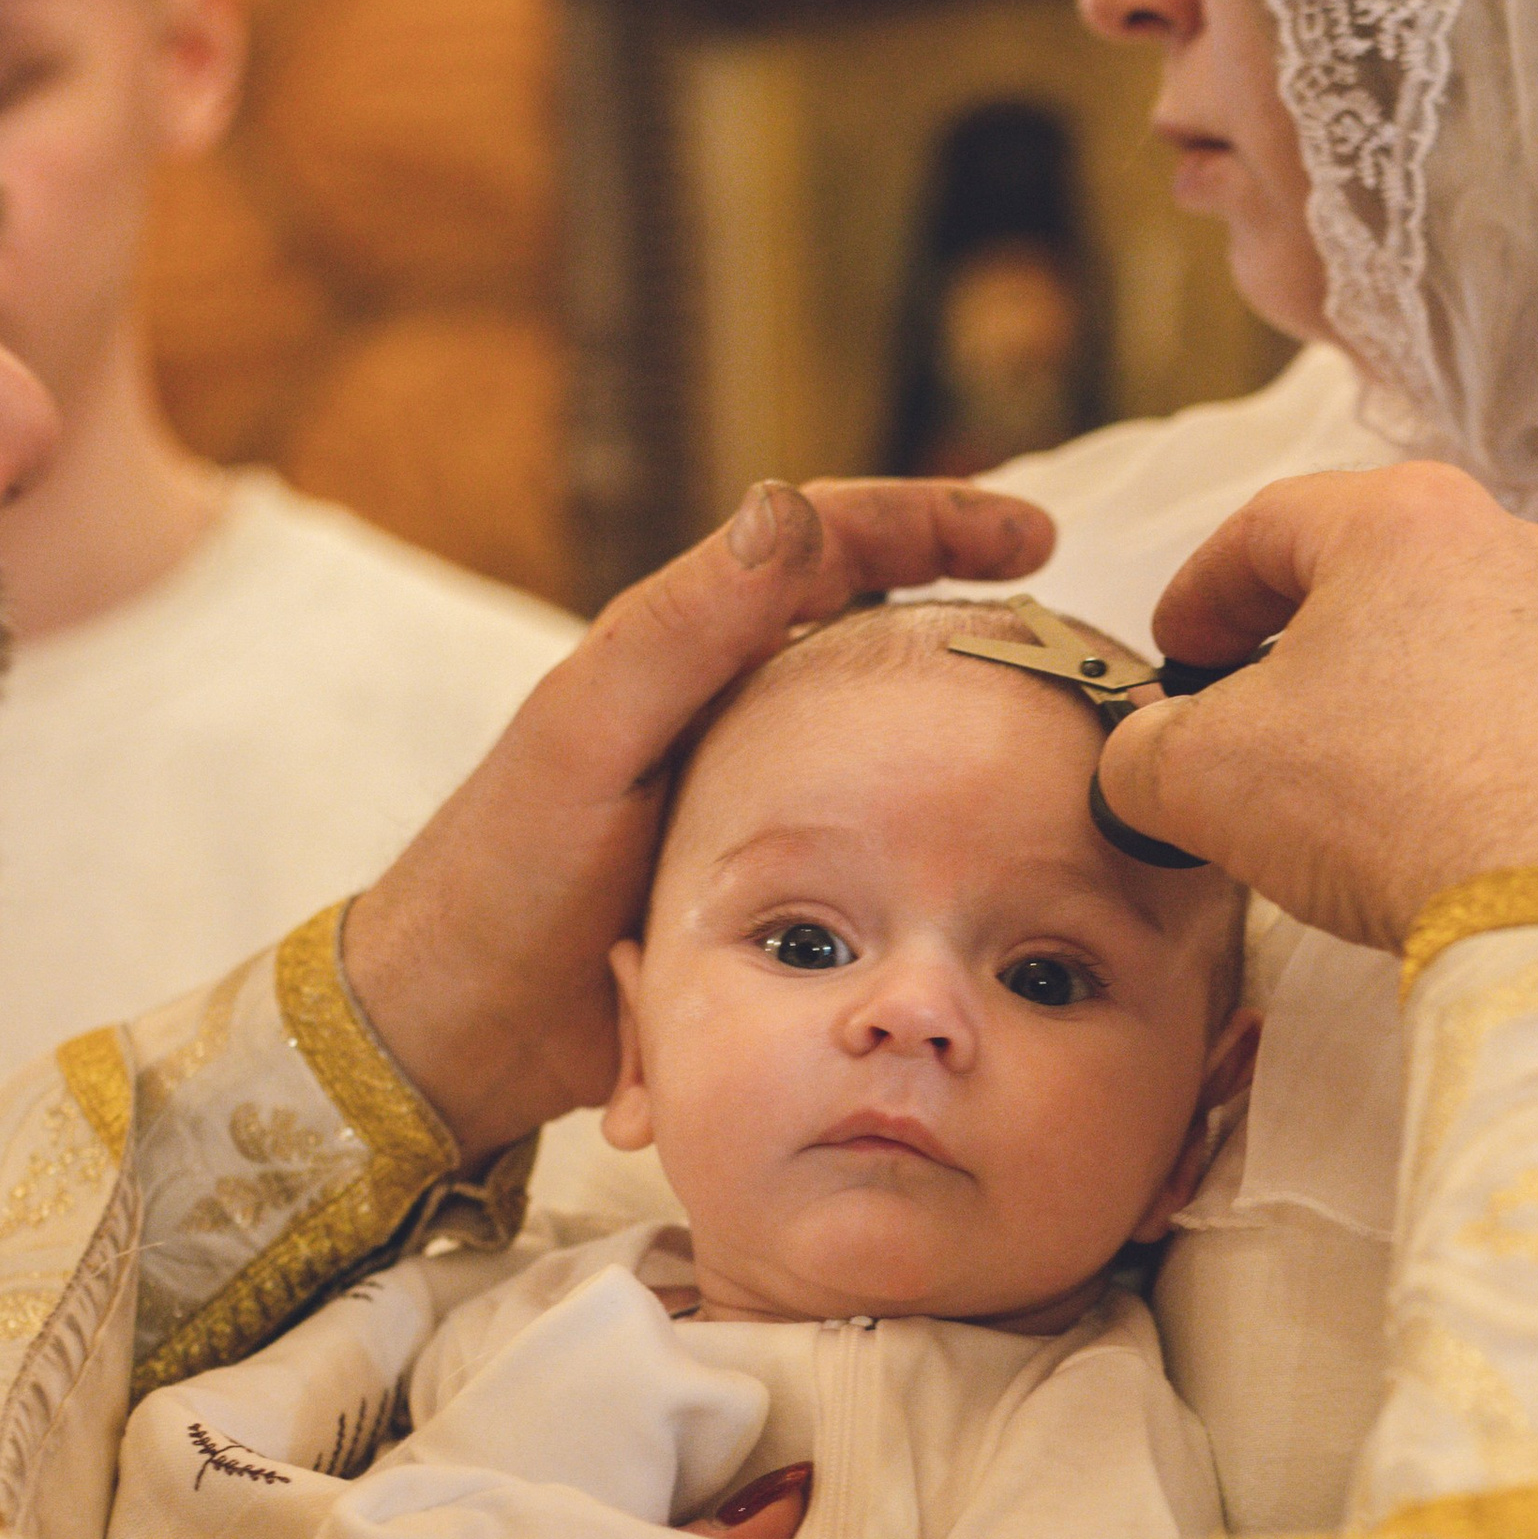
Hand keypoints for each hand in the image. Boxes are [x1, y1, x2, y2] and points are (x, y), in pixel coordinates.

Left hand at [344, 478, 1052, 1156]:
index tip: (1037, 540)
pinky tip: (1000, 872)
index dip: (938, 524)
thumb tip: (787, 506)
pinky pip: (874, 850)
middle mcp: (732, 706)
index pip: (834, 544)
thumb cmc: (505, 874)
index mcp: (691, 648)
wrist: (452, 1032)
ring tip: (1070, 755)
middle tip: (1085, 649)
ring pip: (890, 740)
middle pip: (882, 631)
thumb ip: (681, 628)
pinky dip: (939, 844)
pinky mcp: (770, 886)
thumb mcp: (590, 737)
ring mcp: (756, 796)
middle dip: (986, 625)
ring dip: (978, 737)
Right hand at [1097, 464, 1537, 950]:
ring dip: (1388, 695)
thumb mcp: (1205, 775)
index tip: (1174, 652)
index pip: (1268, 527)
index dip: (1200, 592)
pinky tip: (1436, 817)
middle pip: (1374, 576)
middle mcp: (1513, 548)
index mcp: (1404, 520)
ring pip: (1456, 642)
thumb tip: (1142, 761)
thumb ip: (1144, 751)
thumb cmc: (1388, 802)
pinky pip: (1526, 713)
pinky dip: (1467, 746)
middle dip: (1296, 641)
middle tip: (1248, 707)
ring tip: (1344, 775)